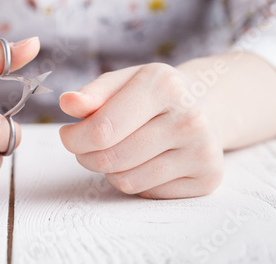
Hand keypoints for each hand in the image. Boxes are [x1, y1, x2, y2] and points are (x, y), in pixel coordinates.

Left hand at [59, 63, 223, 198]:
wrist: (204, 106)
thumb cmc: (152, 95)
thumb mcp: (122, 82)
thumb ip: (92, 94)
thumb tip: (67, 103)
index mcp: (163, 86)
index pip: (101, 130)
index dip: (74, 138)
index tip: (68, 134)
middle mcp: (189, 118)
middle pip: (110, 158)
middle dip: (86, 155)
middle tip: (87, 146)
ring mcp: (203, 151)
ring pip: (126, 181)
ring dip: (109, 171)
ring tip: (118, 150)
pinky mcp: (208, 179)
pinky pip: (147, 193)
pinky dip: (134, 182)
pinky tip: (144, 161)